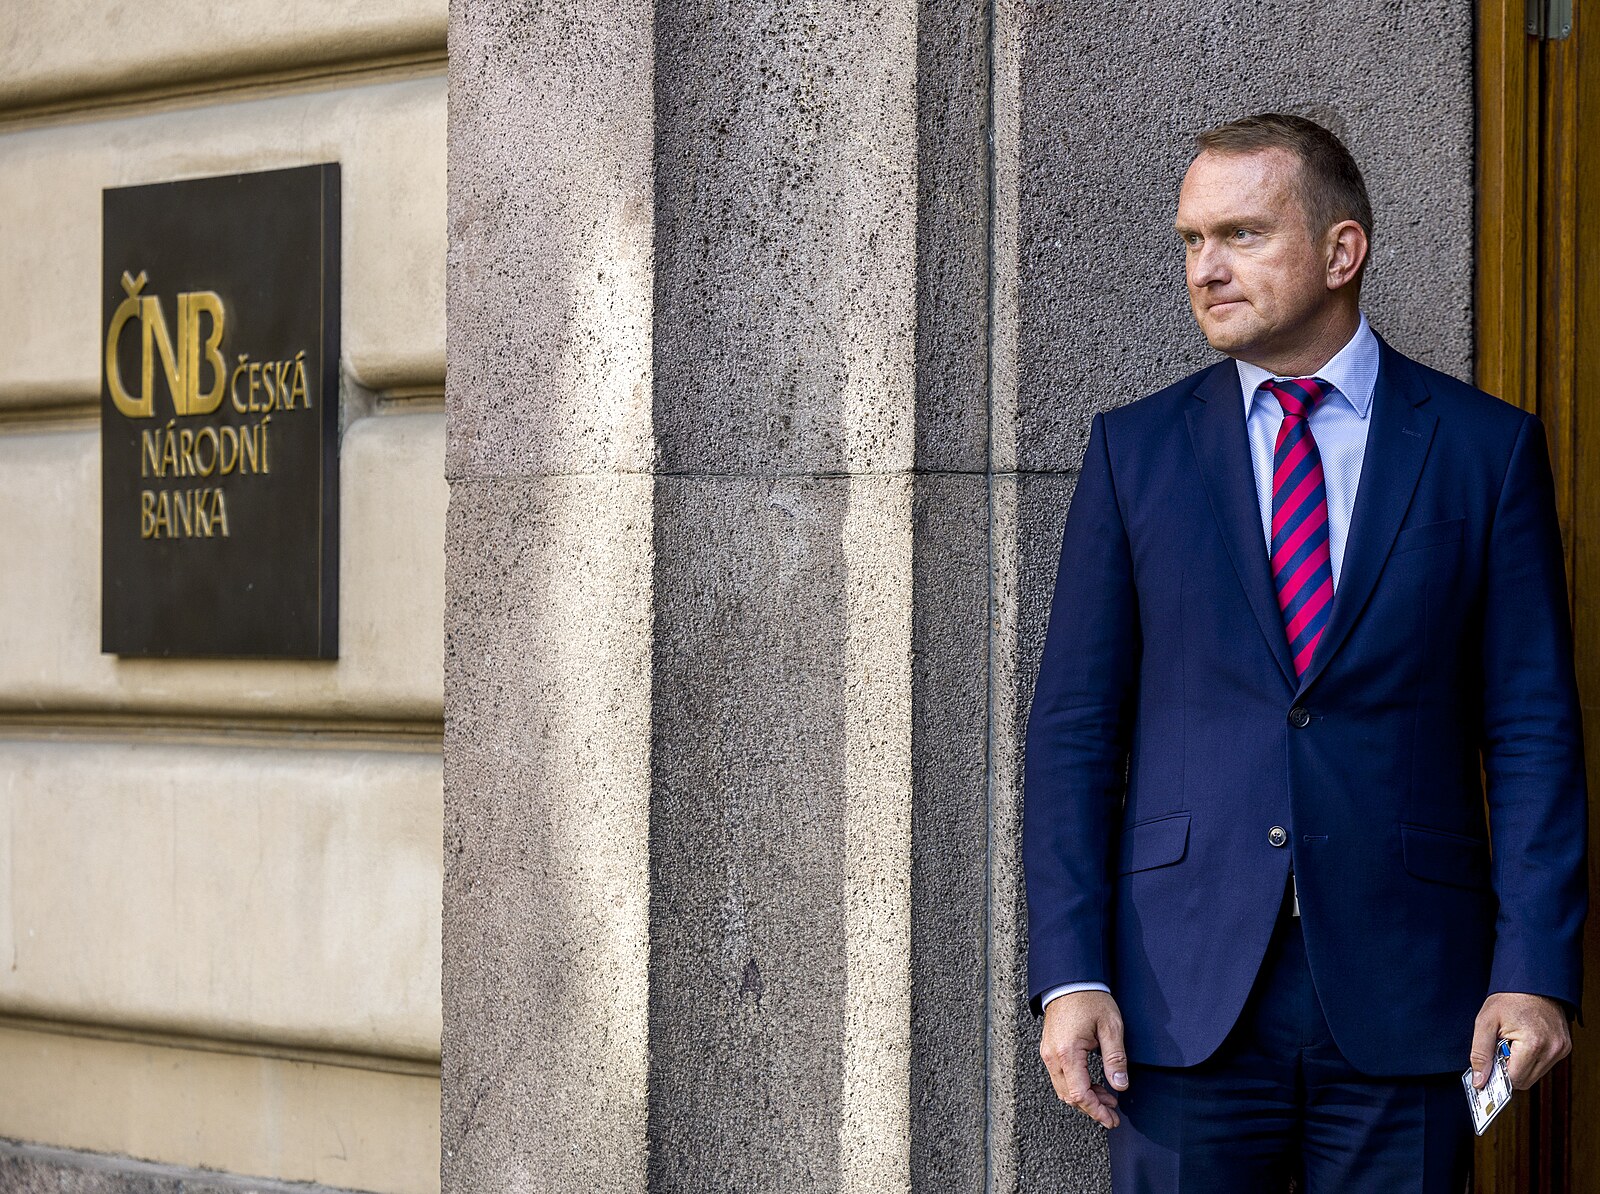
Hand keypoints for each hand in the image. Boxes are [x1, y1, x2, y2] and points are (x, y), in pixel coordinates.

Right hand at [1039, 990, 1127, 1127]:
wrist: (1070, 980)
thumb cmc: (1089, 999)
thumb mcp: (1110, 1027)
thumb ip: (1116, 1058)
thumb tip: (1120, 1085)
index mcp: (1067, 1053)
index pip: (1080, 1094)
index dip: (1097, 1111)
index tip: (1111, 1119)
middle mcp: (1052, 1056)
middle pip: (1070, 1096)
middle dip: (1092, 1108)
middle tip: (1113, 1113)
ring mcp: (1048, 1053)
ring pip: (1063, 1089)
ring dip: (1085, 1097)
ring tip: (1107, 1097)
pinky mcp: (1049, 1049)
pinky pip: (1060, 1077)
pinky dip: (1076, 1086)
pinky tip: (1093, 1083)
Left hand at [1469, 992, 1570, 1090]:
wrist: (1531, 981)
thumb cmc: (1508, 999)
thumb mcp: (1485, 1022)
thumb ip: (1480, 1054)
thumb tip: (1479, 1081)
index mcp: (1533, 1044)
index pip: (1515, 1079)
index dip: (1499, 1074)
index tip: (1489, 1065)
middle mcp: (1552, 1049)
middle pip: (1526, 1080)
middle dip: (1509, 1069)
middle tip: (1500, 1048)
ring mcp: (1561, 1049)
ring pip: (1536, 1074)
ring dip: (1520, 1064)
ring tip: (1512, 1042)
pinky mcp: (1564, 1047)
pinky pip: (1544, 1064)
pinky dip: (1531, 1058)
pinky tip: (1523, 1041)